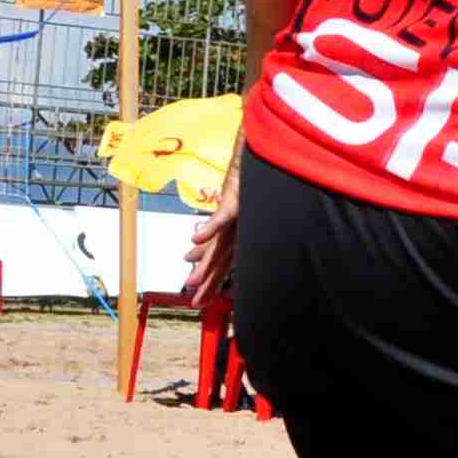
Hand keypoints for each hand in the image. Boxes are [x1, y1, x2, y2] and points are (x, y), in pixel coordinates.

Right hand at [182, 176, 245, 305]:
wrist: (264, 155)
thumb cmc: (252, 181)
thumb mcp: (232, 207)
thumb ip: (215, 228)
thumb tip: (196, 246)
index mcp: (239, 232)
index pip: (222, 260)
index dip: (211, 278)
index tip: (199, 296)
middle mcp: (238, 228)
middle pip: (220, 258)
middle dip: (208, 282)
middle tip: (197, 303)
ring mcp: (236, 216)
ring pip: (219, 244)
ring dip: (206, 263)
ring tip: (193, 281)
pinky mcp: (234, 200)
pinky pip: (220, 217)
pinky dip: (209, 229)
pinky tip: (194, 241)